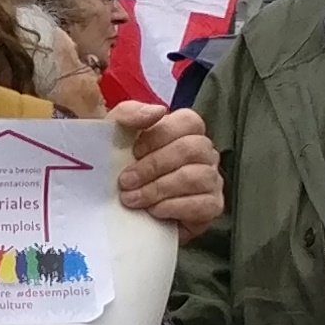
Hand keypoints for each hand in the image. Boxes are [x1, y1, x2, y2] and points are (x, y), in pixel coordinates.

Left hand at [108, 99, 221, 237]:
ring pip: (198, 176)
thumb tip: (156, 111)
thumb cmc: (117, 168)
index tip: (133, 151)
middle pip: (192, 148)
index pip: (189, 121)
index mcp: (183, 131)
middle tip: (126, 181)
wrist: (116, 213)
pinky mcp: (212, 206)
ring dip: (159, 189)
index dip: (160, 135)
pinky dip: (174, 207)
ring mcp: (211, 178)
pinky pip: (204, 204)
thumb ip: (129, 114)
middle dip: (154, 166)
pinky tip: (153, 212)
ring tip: (132, 199)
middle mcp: (203, 153)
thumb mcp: (112, 136)